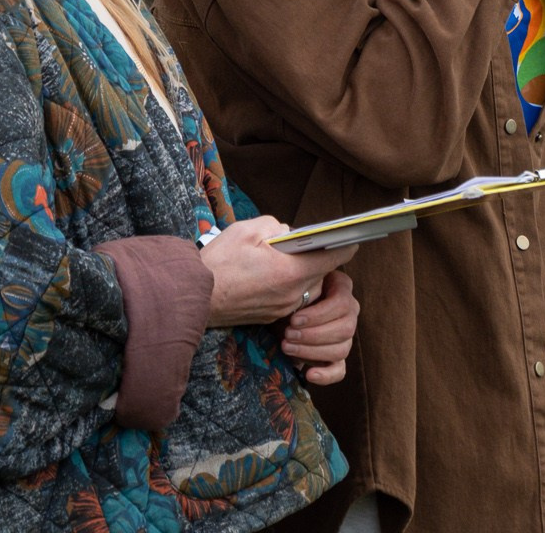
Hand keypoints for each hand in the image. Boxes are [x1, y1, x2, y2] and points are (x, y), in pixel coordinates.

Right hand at [202, 218, 355, 326]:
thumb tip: (290, 234)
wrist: (193, 300)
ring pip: (308, 285)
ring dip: (305, 270)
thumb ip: (277, 227)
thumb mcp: (248, 230)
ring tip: (290, 254)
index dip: (345, 242)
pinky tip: (276, 271)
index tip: (350, 234)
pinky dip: (291, 283)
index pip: (335, 256)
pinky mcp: (272, 316)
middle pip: (323, 271)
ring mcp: (283, 308)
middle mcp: (293, 294)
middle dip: (321, 255)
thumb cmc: (218, 263)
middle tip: (313, 240)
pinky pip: (293, 296)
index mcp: (291, 271)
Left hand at [279, 269, 357, 384]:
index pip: (343, 303)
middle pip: (345, 328)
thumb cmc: (286, 292)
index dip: (319, 314)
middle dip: (313, 335)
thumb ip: (308, 271)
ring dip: (313, 351)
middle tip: (288, 335)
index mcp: (342, 288)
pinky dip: (326, 374)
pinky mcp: (335, 358)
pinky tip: (309, 374)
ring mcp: (344, 336)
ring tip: (287, 348)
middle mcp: (349, 312)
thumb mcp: (297, 279)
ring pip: (342, 348)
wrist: (275, 309)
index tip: (294, 319)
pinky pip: (340, 370)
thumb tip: (319, 256)